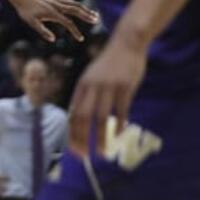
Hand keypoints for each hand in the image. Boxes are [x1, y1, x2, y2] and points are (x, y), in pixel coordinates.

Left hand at [8, 0, 96, 42]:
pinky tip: (82, 9)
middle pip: (76, 10)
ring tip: (95, 15)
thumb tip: (53, 39)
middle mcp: (57, 5)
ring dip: (85, 9)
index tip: (80, 39)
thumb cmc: (25, 10)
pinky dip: (78, 5)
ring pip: (75, 4)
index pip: (68, 23)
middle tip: (97, 21)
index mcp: (52, 13)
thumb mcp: (31, 22)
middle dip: (87, 16)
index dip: (75, 31)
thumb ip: (42, 31)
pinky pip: (70, 1)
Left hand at [67, 30, 146, 155]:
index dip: (72, 133)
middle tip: (84, 155)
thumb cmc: (108, 63)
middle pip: (82, 117)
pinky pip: (122, 109)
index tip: (74, 149)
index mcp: (81, 86)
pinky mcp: (126, 87)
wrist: (126, 43)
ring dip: (101, 137)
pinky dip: (119, 124)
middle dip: (81, 138)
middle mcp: (92, 87)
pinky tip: (119, 135)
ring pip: (101, 117)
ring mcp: (109, 87)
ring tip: (102, 152)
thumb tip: (77, 116)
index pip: (73, 114)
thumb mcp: (91, 77)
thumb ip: (85, 95)